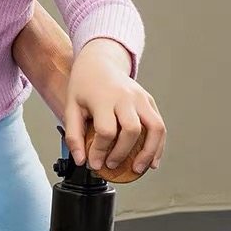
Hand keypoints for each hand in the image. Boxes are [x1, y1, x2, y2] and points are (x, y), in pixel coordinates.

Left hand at [64, 38, 165, 173]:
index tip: (94, 162)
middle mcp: (125, 96)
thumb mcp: (71, 106)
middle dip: (123, 153)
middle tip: (111, 165)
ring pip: (154, 128)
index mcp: (103, 97)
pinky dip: (158, 145)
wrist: (98, 62)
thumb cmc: (84, 85)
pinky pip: (159, 125)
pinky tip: (151, 160)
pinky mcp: (148, 100)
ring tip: (138, 168)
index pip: (106, 130)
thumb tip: (80, 159)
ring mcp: (140, 97)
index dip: (100, 151)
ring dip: (149, 152)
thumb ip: (73, 134)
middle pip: (131, 130)